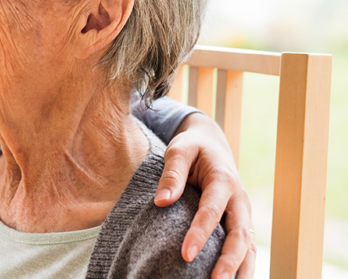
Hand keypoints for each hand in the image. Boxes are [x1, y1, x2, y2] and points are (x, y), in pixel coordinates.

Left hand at [154, 112, 256, 278]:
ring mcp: (243, 213)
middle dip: (228, 261)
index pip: (212, 211)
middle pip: (239, 235)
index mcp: (224, 180)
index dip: (200, 233)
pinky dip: (243, 267)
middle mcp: (239, 200)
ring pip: (248, 246)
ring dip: (240, 269)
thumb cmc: (192, 147)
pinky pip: (246, 248)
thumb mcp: (179, 150)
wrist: (212, 143)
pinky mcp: (240, 222)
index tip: (186, 254)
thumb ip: (171, 174)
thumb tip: (161, 201)